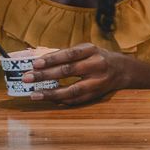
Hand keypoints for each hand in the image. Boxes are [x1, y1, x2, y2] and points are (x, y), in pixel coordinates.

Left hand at [22, 43, 148, 107]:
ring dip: (50, 93)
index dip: (51, 59)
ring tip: (34, 94)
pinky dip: (60, 100)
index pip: (69, 54)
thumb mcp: (85, 50)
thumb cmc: (96, 57)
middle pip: (68, 71)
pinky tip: (48, 99)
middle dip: (45, 75)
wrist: (122, 70)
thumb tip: (39, 60)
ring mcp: (97, 82)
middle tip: (27, 78)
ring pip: (72, 90)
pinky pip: (76, 100)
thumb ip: (65, 54)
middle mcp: (96, 65)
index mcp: (91, 50)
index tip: (35, 63)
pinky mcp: (96, 95)